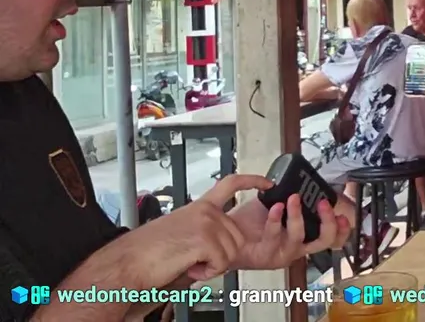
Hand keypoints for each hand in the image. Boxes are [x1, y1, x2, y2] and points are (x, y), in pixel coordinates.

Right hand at [107, 174, 271, 283]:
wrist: (128, 263)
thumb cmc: (147, 250)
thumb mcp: (180, 228)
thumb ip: (203, 226)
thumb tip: (220, 236)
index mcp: (199, 206)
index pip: (231, 184)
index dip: (253, 180)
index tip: (267, 183)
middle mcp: (205, 211)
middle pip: (238, 235)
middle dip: (222, 253)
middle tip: (196, 258)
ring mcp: (206, 224)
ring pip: (232, 251)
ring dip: (214, 264)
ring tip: (190, 262)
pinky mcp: (205, 240)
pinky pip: (223, 263)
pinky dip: (208, 273)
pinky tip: (190, 268)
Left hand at [230, 189, 353, 269]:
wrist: (223, 232)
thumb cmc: (248, 222)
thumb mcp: (276, 203)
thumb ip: (291, 196)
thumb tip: (303, 180)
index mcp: (304, 236)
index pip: (331, 238)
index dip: (342, 229)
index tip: (343, 215)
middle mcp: (297, 247)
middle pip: (325, 241)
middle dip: (328, 222)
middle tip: (323, 204)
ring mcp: (283, 253)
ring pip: (300, 238)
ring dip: (297, 216)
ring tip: (293, 199)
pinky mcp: (267, 256)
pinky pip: (276, 237)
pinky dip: (277, 220)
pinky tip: (275, 208)